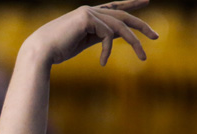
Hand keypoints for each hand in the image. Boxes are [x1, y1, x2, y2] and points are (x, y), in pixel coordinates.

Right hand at [23, 0, 158, 67]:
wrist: (39, 51)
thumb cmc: (56, 51)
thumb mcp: (83, 43)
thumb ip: (99, 37)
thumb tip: (117, 37)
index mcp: (88, 14)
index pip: (114, 7)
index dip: (131, 2)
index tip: (146, 0)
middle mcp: (90, 10)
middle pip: (123, 16)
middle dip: (142, 25)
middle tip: (157, 36)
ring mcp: (89, 12)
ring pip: (120, 27)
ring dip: (135, 43)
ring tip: (143, 57)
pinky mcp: (88, 18)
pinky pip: (108, 36)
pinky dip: (107, 51)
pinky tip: (102, 63)